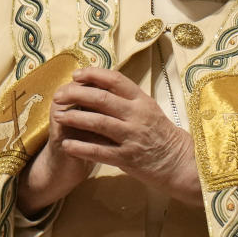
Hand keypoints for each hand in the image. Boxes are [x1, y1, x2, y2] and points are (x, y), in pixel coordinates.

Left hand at [17, 67, 200, 216]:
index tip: (76, 75)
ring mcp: (132, 137)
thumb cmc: (160, 133)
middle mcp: (137, 115)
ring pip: (98, 123)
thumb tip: (98, 86)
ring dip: (74, 118)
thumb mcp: (148, 110)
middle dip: (76, 94)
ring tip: (58, 116)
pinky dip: (81, 147)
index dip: (94, 75)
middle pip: (102, 99)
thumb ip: (126, 100)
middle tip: (59, 95)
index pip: (116, 80)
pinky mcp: (127, 158)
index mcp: (142, 100)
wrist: (179, 161)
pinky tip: (66, 144)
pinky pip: (99, 151)